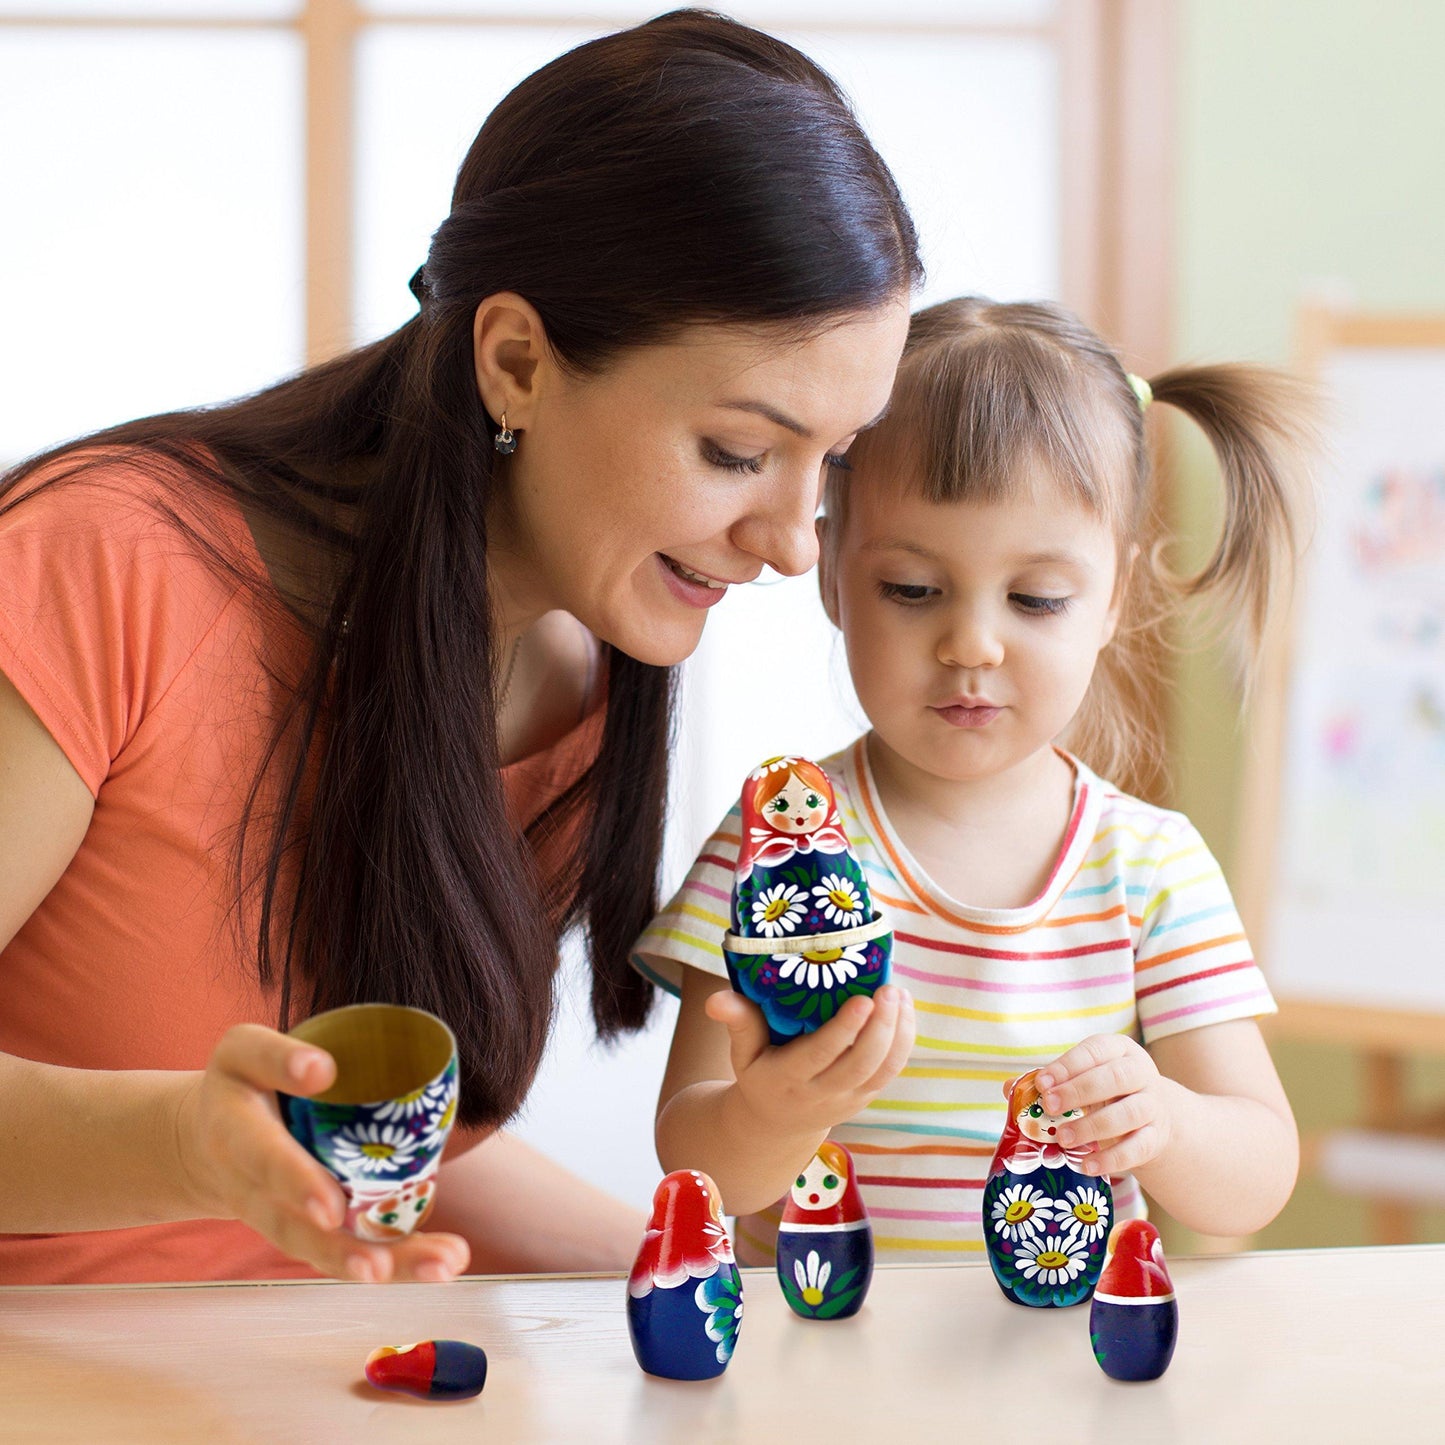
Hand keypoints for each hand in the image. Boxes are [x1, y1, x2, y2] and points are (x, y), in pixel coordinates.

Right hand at [173, 1024, 469, 1283]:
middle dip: (340, 1250)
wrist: (206, 1137)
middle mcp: (255, 1189)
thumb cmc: (240, 1082)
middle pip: (296, 1228)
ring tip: (440, 1267)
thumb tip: (324, 1068)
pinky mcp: (309, 1228)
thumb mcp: (241, 1052)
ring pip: (326, 1250)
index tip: (331, 1207)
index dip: (296, 1184)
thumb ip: (276, 1054)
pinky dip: (394, 1261)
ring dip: (384, 1263)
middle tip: (379, 1268)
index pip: (264, 1158)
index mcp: (234, 1134)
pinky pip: (346, 1250)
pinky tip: (439, 1263)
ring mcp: (281, 1217)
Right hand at [705, 984, 913, 1138]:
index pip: (820, 1055)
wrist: (776, 1124)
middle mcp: (821, 1093)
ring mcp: (848, 1099)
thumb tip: (715, 999)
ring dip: (898, 1033)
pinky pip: (891, 1072)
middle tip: (889, 989)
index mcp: (788, 1079)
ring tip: (900, 994)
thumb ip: (736, 1022)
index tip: (862, 999)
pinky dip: (902, 1041)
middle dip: (880, 1028)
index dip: (844, 1030)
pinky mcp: (865, 1097)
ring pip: (882, 1070)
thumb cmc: (759, 1073)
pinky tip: (904, 1009)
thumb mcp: (741, 1052)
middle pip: (860, 1065)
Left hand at [1034, 1035, 1176, 1176]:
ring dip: (1093, 1126)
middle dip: (1079, 1091)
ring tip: (1063, 1139)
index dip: (1067, 1066)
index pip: (1094, 1051)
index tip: (1041, 1083)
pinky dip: (1112, 1159)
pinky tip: (1087, 1166)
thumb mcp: (1081, 1079)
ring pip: (1129, 1113)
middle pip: (1115, 1078)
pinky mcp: (1157, 1138)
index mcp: (1117, 1050)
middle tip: (1049, 1106)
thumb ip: (1049, 1083)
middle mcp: (1140, 1074)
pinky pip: (1138, 1148)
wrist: (1152, 1116)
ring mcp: (1152, 1106)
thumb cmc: (1105, 1092)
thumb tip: (1010, 1089)